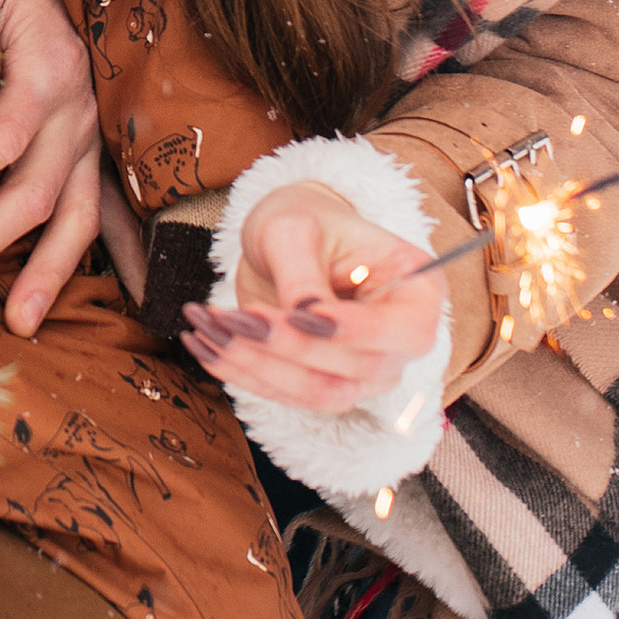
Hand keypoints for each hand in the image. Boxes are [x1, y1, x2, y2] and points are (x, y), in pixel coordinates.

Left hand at [0, 0, 102, 329]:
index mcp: (49, 69)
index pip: (2, 136)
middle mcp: (80, 112)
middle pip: (40, 192)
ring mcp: (95, 135)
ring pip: (81, 215)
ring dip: (51, 272)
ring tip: (19, 323)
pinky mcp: (99, 147)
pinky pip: (115, 209)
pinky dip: (125, 255)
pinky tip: (138, 300)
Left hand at [183, 185, 443, 418]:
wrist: (288, 238)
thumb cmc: (303, 222)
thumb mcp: (295, 230)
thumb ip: (302, 273)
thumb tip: (303, 318)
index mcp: (417, 290)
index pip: (405, 331)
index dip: (355, 331)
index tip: (300, 315)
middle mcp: (399, 341)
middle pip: (358, 369)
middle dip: (288, 346)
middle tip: (230, 316)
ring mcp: (365, 370)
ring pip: (320, 393)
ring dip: (257, 367)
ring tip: (206, 326)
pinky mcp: (326, 384)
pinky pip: (288, 396)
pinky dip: (241, 373)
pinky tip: (201, 344)